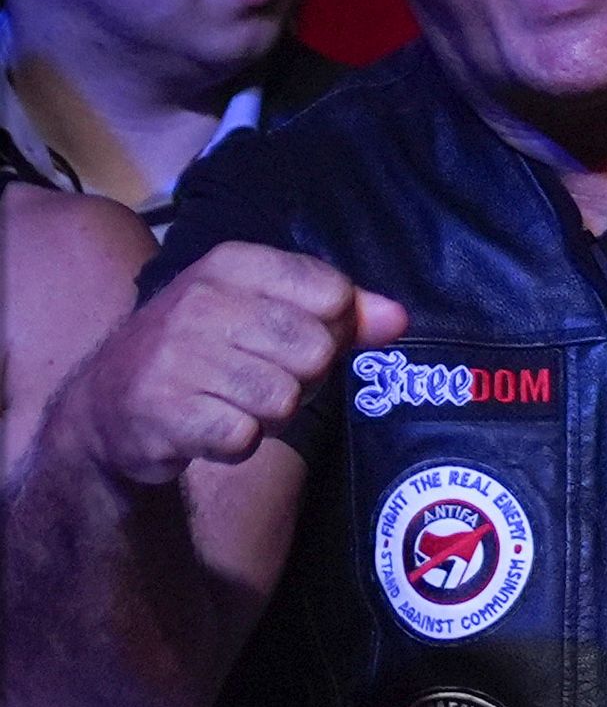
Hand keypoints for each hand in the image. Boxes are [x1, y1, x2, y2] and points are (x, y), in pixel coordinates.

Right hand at [50, 244, 403, 484]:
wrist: (108, 403)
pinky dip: (237, 443)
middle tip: (259, 377)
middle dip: (303, 378)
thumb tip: (398, 319)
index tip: (292, 335)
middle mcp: (200, 301)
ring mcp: (176, 358)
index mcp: (232, 263)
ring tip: (230, 400)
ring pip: (285, 399)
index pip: (332, 294)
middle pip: (315, 351)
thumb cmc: (206, 348)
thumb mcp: (267, 309)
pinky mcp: (163, 414)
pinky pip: (245, 438)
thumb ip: (341, 311)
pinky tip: (209, 426)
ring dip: (269, 414)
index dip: (330, 328)